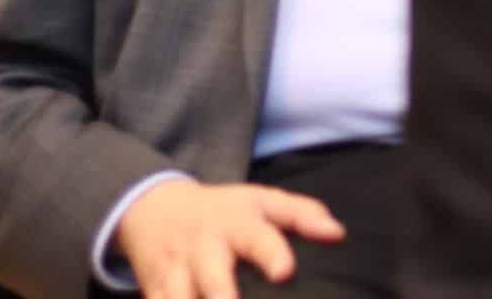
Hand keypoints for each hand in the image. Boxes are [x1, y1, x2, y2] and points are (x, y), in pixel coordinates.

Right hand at [116, 179, 345, 298]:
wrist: (154, 207)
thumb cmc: (224, 211)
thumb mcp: (262, 201)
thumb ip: (302, 215)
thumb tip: (338, 234)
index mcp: (235, 224)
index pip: (256, 237)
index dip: (270, 254)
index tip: (284, 272)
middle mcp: (203, 250)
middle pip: (212, 277)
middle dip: (222, 296)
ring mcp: (175, 275)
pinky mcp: (153, 294)